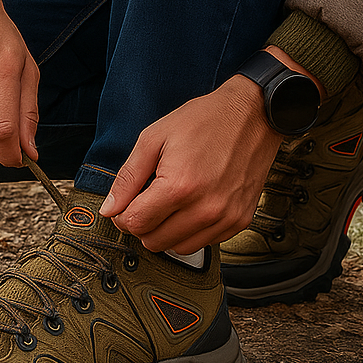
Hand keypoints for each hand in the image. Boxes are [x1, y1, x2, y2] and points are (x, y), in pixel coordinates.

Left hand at [99, 75, 285, 253]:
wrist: (252, 115)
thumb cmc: (205, 120)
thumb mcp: (154, 138)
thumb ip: (128, 177)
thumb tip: (109, 208)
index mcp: (179, 186)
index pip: (136, 224)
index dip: (123, 215)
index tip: (126, 204)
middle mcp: (205, 208)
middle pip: (154, 241)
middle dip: (143, 224)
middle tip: (147, 201)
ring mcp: (225, 217)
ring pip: (178, 248)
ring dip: (166, 231)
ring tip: (171, 202)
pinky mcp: (239, 221)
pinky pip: (204, 243)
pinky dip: (191, 231)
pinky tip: (192, 206)